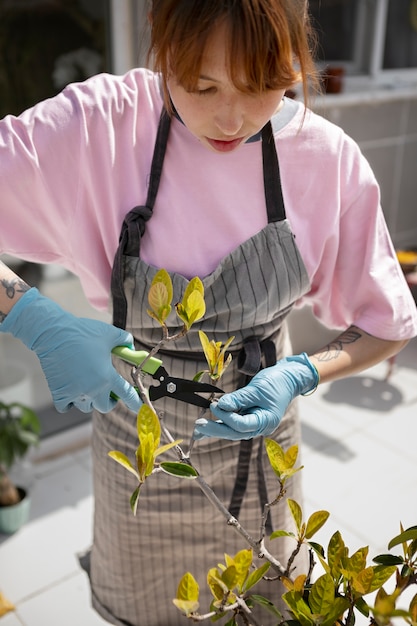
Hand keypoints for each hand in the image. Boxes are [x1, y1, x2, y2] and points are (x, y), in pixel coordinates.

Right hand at [0, 288, 141, 413]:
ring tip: (87, 384)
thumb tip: (131, 348)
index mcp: (108, 376)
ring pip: (86, 406)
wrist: (54, 333)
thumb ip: (125, 341)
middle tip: (108, 391)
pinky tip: (71, 388)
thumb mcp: (109, 334)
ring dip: (89, 399)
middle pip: (106, 406)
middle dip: (109, 400)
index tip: (139, 407)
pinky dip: (69, 401)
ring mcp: (75, 393)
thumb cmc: (82, 333)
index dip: (135, 402)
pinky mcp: (59, 394)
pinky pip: (66, 406)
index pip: (127, 395)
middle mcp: (93, 389)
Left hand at [193, 353, 318, 440]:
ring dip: (216, 428)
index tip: (214, 405)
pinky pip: (234, 423)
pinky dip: (222, 422)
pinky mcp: (250, 417)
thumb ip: (239, 398)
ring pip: (233, 430)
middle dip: (216, 429)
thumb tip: (221, 405)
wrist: (288, 378)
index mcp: (266, 421)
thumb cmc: (277, 382)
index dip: (226, 417)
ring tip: (198, 429)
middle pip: (235, 432)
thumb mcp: (257, 389)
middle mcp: (260, 427)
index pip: (242, 425)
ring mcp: (255, 423)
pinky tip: (208, 426)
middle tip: (198, 425)